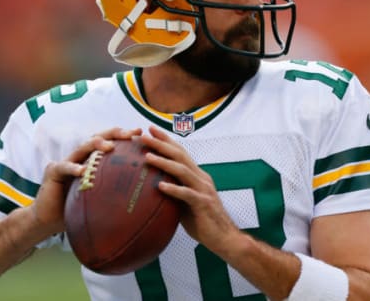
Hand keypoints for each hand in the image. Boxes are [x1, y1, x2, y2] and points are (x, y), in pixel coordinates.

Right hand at [30, 127, 141, 232]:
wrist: (48, 221)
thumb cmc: (76, 212)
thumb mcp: (99, 202)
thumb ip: (116, 197)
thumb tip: (145, 201)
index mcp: (91, 162)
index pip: (109, 144)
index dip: (124, 138)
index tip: (141, 134)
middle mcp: (79, 158)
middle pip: (98, 139)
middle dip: (115, 134)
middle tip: (130, 134)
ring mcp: (66, 162)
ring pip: (82, 148)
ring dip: (96, 145)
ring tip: (109, 146)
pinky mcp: (53, 171)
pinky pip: (64, 167)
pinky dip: (73, 168)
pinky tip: (82, 171)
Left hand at [140, 126, 239, 253]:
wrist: (225, 239)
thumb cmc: (203, 222)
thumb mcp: (186, 204)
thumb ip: (174, 192)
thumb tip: (153, 189)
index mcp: (198, 176)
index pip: (180, 153)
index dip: (166, 140)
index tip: (150, 130)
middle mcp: (201, 178)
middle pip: (180, 156)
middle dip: (162, 144)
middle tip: (144, 135)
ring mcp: (203, 190)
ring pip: (182, 171)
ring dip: (164, 162)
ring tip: (148, 157)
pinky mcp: (203, 204)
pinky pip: (187, 194)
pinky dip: (173, 189)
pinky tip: (160, 186)